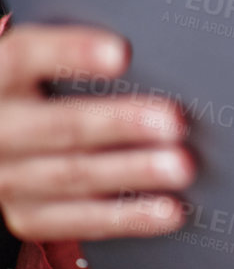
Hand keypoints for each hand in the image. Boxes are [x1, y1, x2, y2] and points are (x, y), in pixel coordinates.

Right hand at [0, 25, 194, 240]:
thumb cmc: (34, 82)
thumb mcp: (38, 60)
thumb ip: (72, 50)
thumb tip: (141, 46)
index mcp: (1, 74)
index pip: (28, 56)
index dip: (74, 53)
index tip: (122, 53)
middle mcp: (0, 129)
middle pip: (62, 126)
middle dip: (122, 125)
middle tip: (175, 122)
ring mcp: (9, 177)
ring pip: (75, 176)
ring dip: (133, 173)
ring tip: (180, 167)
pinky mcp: (26, 214)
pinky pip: (78, 222)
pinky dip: (126, 217)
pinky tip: (166, 210)